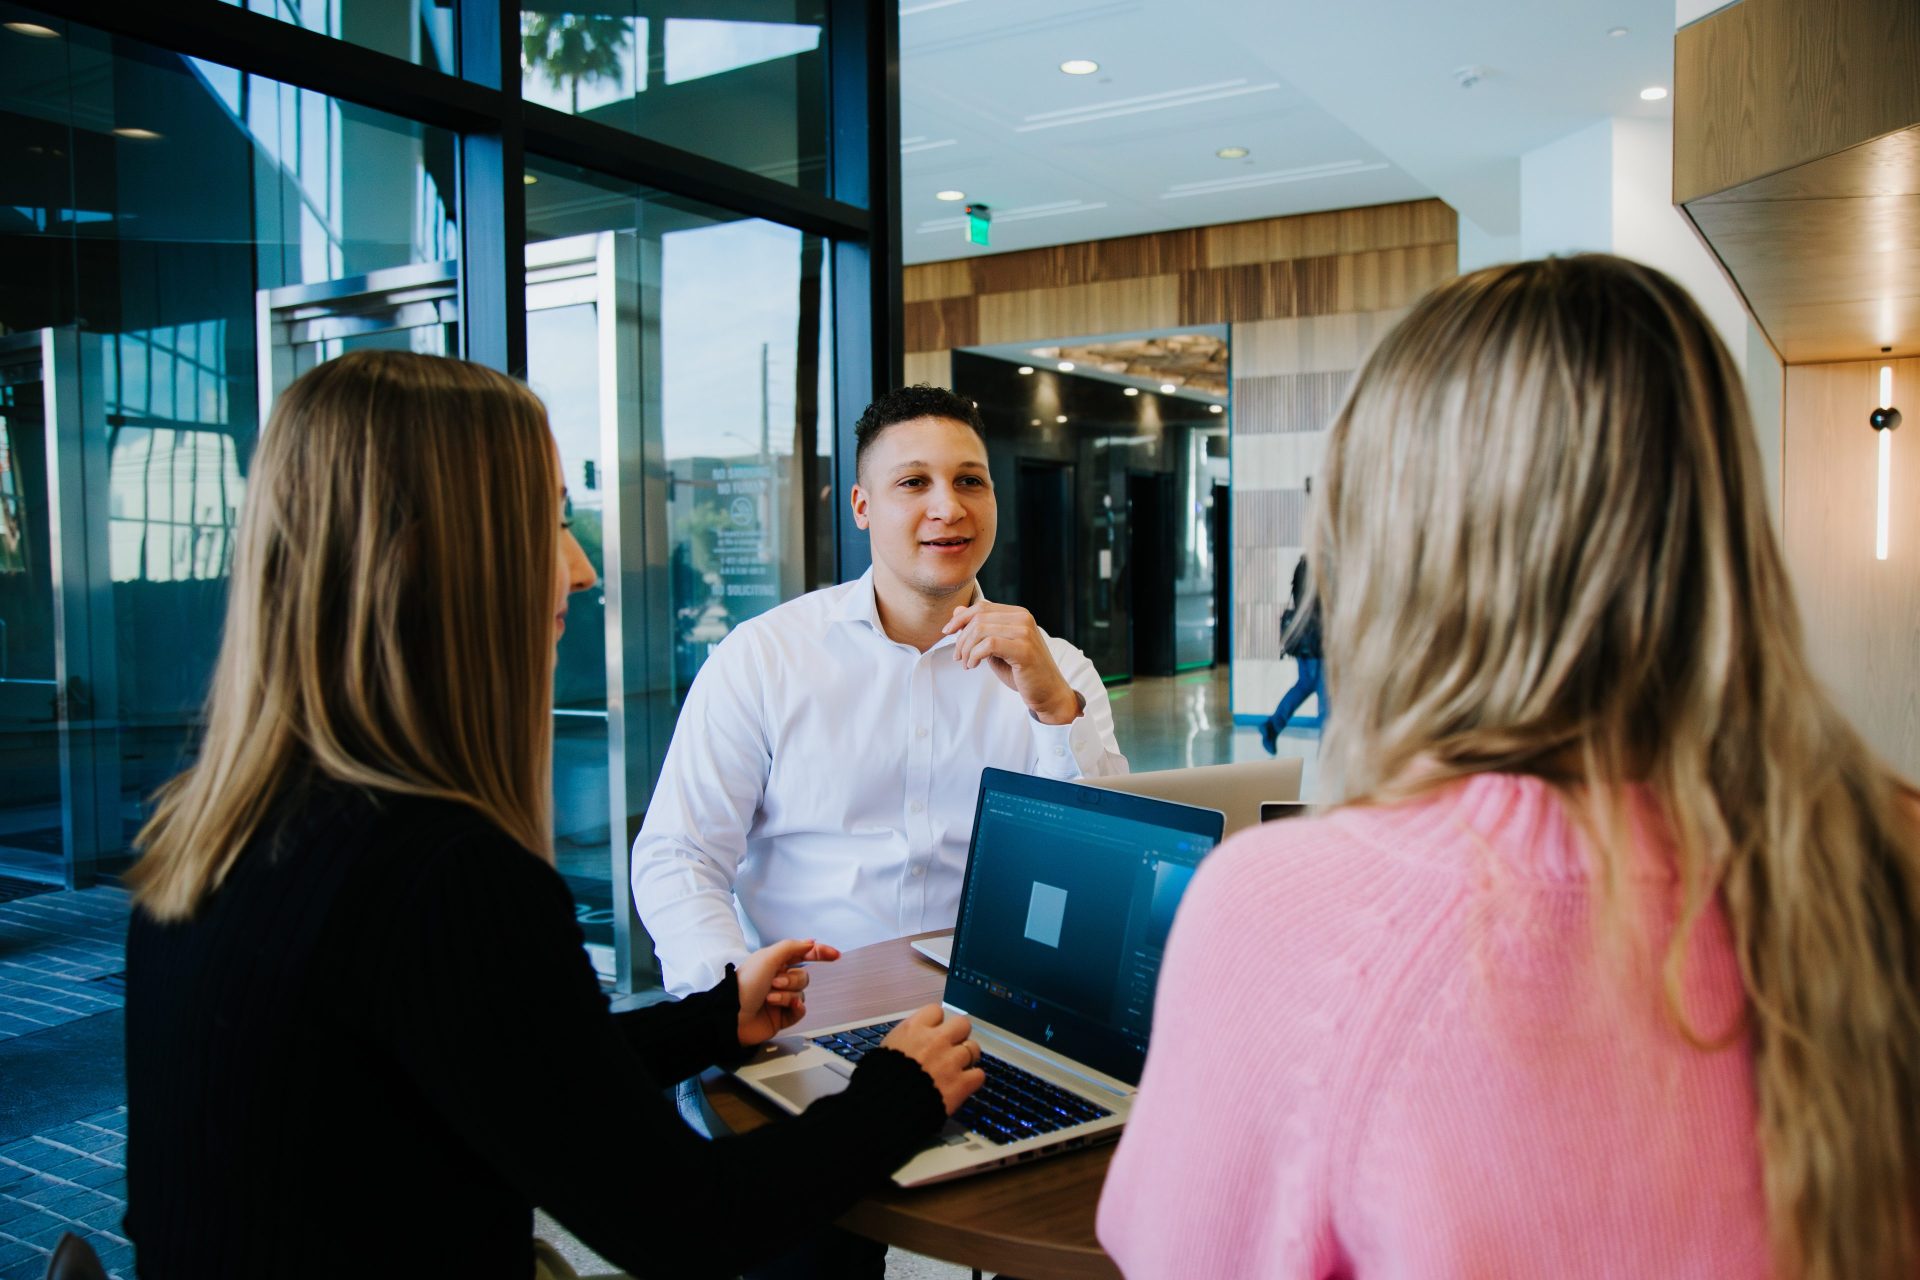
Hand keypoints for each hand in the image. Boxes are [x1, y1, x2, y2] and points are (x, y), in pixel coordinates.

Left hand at [735, 938, 839, 1046]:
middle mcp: (778, 979)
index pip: (803, 954)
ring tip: (769, 998)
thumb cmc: (744, 985)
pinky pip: (800, 1011)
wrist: (731, 1016)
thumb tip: (811, 942)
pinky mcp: (782, 1017)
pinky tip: (788, 1008)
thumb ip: (791, 947)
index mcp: (774, 963)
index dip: (819, 953)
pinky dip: (796, 1009)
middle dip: (791, 980)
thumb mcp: (767, 957)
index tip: (835, 955)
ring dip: (786, 995)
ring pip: (801, 994)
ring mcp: (781, 999)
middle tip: (774, 983)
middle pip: (803, 977)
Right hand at [880, 1004, 985, 1113]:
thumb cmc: (880, 1081)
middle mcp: (935, 1040)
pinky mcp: (961, 1084)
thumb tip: (917, 1037)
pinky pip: (979, 1074)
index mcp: (914, 1029)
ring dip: (967, 1058)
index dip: (936, 1023)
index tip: (933, 1032)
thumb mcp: (886, 1049)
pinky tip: (963, 1083)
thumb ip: (906, 1039)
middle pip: (962, 1024)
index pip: (936, 1011)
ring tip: (957, 1067)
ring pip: (974, 1049)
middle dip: (958, 1035)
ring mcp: (951, 1061)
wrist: (885, 1108)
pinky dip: (972, 1079)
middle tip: (951, 1047)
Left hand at [942, 602, 1079, 723]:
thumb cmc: (1022, 671)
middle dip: (961, 638)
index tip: (947, 632)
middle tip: (959, 657)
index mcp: (1018, 614)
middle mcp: (1023, 618)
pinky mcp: (1024, 649)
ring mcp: (1025, 632)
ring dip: (967, 649)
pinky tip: (974, 666)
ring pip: (981, 630)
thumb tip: (957, 611)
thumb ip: (980, 629)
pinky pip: (989, 644)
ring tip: (967, 663)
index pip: (981, 607)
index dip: (960, 619)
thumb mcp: (996, 647)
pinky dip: (975, 655)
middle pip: (978, 618)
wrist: (1047, 693)